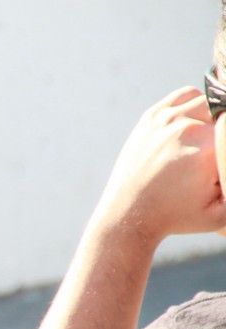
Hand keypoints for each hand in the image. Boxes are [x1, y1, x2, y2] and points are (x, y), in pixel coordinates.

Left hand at [92, 87, 225, 247]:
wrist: (129, 214)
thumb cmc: (178, 217)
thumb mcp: (222, 214)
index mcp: (206, 151)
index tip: (218, 160)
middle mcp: (185, 129)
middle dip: (225, 134)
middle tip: (213, 157)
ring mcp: (165, 120)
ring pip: (210, 102)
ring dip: (215, 118)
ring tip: (209, 144)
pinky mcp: (152, 116)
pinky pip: (187, 96)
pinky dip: (197, 104)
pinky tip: (198, 124)